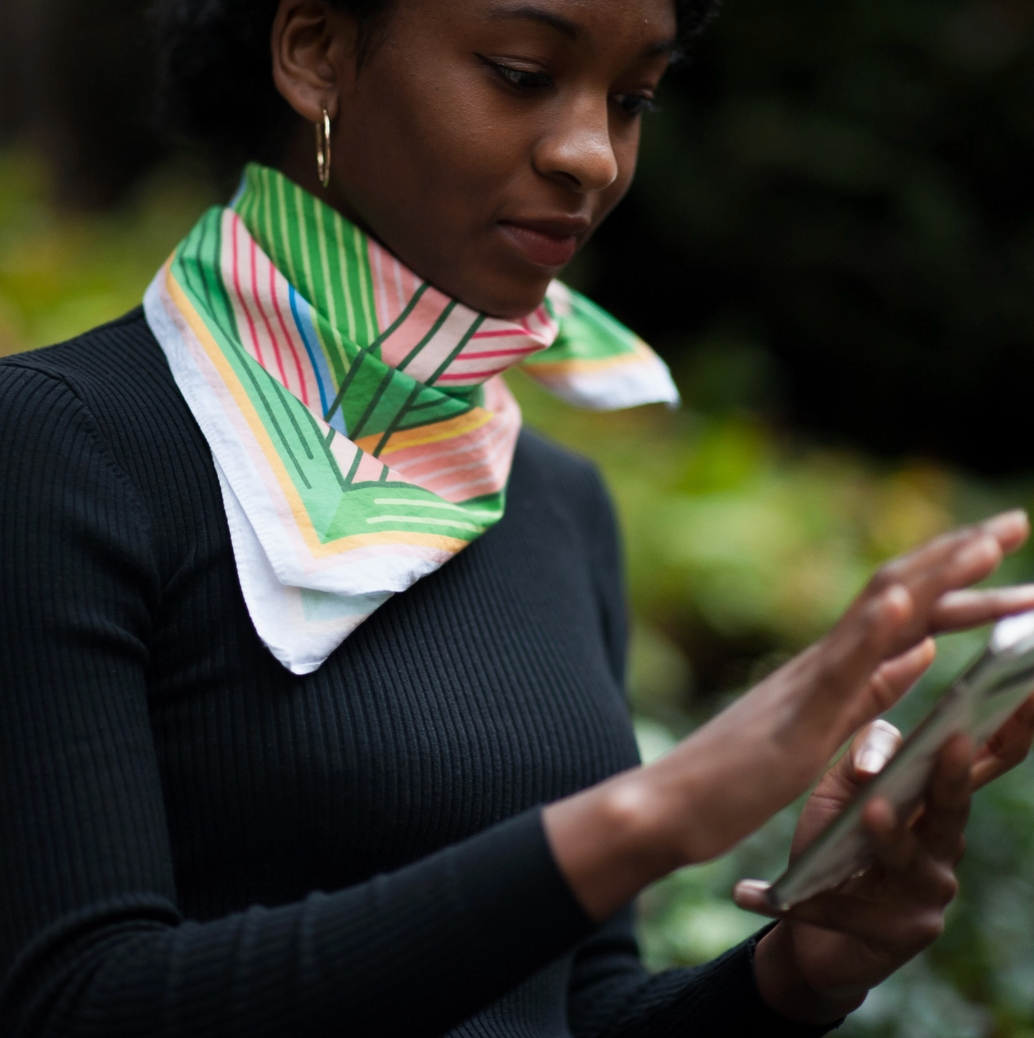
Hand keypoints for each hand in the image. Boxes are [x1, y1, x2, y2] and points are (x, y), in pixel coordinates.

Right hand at [543, 510, 1033, 922]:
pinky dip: (872, 631)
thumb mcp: (827, 726)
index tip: (1004, 549)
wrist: (672, 804)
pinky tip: (903, 606)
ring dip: (935, 577)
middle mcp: (824, 661)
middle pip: (900, 594)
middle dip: (962, 557)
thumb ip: (872, 687)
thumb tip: (924, 649)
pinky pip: (837, 670)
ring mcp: (808, 684)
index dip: (959, 578)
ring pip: (876, 616)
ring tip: (988, 543)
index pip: (906, 610)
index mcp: (836, 668)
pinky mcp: (795, 721)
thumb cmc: (740, 774)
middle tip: (1016, 521)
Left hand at [738, 703, 1033, 1024]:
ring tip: (872, 811)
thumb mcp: (839, 793)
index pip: (980, 761)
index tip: (1025, 690)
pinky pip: (847, 907)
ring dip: (888, 834)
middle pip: (954, 805)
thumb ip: (863, 762)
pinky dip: (802, 900)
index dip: (1010, 728)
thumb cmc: (832, 847)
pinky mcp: (902, 932)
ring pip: (907, 855)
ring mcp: (928, 890)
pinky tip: (750, 892)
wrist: (810, 930)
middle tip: (952, 740)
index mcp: (933, 801)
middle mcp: (945, 844)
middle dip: (954, 773)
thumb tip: (878, 755)